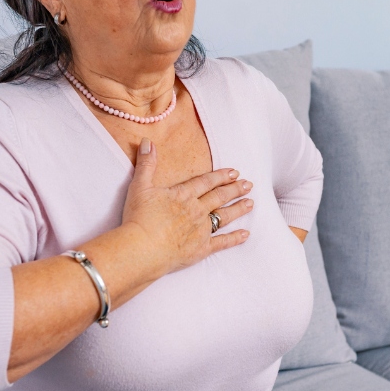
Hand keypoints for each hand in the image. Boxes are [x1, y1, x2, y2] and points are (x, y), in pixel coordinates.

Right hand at [121, 138, 252, 278]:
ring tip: (251, 203)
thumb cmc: (139, 218)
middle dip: (235, 189)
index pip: (206, 182)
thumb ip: (146, 164)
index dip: (221, 176)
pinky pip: (222, 242)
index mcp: (183, 195)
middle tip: (248, 185)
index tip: (234, 172)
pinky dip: (235, 238)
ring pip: (224, 216)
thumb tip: (148, 142)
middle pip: (219, 197)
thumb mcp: (140, 186)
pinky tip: (245, 235)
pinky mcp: (201, 249)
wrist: (142, 248)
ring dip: (239, 209)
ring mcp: (201, 230)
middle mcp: (196, 210)